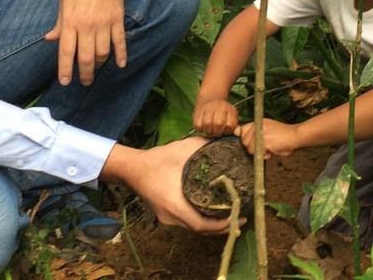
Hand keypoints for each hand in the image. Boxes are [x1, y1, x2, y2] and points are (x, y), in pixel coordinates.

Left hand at [46, 0, 125, 85]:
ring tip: (97, 69)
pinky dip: (121, 55)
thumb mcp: (63, 3)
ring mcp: (103, 23)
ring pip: (103, 53)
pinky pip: (120, 42)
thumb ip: (59, 24)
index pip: (66, 52)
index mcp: (70, 21)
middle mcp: (86, 25)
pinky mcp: (117, 19)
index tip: (65, 82)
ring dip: (100, 65)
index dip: (65, 70)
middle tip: (84, 82)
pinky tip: (120, 64)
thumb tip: (50, 39)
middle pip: (86, 57)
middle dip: (85, 74)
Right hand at [101, 138, 231, 233]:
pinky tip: (213, 211)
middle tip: (241, 218)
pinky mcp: (166, 216)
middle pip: (201, 230)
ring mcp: (168, 219)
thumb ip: (204, 145)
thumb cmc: (156, 160)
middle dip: (222, 227)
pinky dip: (203, 220)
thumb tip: (226, 141)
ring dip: (213, 225)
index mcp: (176, 205)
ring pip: (195, 228)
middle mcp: (172, 218)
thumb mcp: (181, 149)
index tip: (239, 218)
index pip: (202, 225)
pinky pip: (188, 222)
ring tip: (230, 215)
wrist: (132, 168)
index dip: (222, 225)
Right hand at [193, 99, 238, 135]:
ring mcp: (207, 108)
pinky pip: (198, 125)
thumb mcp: (231, 116)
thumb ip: (233, 125)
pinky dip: (200, 129)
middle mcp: (219, 107)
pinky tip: (203, 127)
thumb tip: (234, 134)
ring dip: (208, 131)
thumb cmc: (223, 113)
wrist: (211, 100)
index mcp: (229, 109)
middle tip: (216, 132)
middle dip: (217, 132)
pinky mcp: (197, 112)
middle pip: (218, 124)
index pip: (230, 125)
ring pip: (207, 124)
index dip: (227, 131)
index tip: (225, 131)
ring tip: (210, 131)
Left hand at [237, 118, 303, 156]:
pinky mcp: (265, 141)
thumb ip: (257, 134)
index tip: (250, 143)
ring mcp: (261, 133)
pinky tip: (272, 152)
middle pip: (244, 141)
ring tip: (269, 150)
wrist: (296, 136)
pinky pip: (257, 153)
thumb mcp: (268, 130)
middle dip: (251, 147)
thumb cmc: (284, 136)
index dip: (245, 139)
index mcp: (259, 122)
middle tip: (263, 148)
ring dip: (258, 152)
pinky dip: (264, 155)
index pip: (242, 130)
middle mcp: (258, 125)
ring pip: (249, 148)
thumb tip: (242, 139)